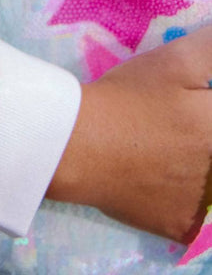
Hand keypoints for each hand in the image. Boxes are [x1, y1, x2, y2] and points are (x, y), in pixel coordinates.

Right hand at [46, 25, 211, 243]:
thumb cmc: (127, 98)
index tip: (191, 104)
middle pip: (210, 148)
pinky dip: (181, 198)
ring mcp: (204, 206)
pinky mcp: (182, 227)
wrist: (76, 145)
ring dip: (195, 166)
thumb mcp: (175, 60)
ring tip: (161, 146)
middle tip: (171, 124)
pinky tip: (157, 176)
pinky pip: (194, 214)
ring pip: (209, 184)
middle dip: (198, 131)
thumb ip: (211, 47)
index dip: (203, 108)